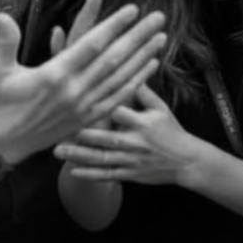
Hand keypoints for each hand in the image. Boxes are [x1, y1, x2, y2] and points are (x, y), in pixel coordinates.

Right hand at [0, 0, 165, 164]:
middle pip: (114, 59)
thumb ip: (6, 41)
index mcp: (55, 75)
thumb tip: (3, 15)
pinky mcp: (88, 118)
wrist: (5, 143)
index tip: (132, 10)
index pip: (91, 45)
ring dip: (142, 57)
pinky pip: (118, 98)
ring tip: (161, 39)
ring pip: (120, 78)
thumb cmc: (1, 102)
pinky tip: (150, 67)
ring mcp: (84, 106)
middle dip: (138, 37)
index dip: (113, 26)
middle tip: (158, 18)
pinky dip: (136, 82)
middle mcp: (75, 91)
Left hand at [56, 83, 213, 187]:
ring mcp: (131, 161)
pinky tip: (73, 172)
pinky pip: (107, 175)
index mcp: (141, 123)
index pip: (117, 112)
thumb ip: (141, 90)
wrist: (186, 161)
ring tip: (57, 152)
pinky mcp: (129, 174)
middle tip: (56, 130)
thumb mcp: (160, 107)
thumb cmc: (170, 129)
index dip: (99, 106)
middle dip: (80, 136)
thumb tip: (126, 67)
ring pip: (101, 159)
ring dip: (78, 156)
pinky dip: (90, 175)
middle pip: (104, 138)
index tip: (77, 98)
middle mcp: (134, 143)